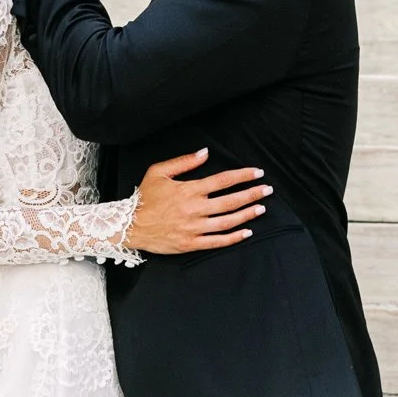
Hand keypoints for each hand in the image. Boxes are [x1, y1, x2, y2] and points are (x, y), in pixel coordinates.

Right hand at [125, 150, 270, 254]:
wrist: (129, 226)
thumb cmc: (144, 198)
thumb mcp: (159, 172)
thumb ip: (184, 162)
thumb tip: (205, 153)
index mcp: (190, 190)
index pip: (223, 180)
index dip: (243, 176)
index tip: (257, 173)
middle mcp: (196, 209)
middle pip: (231, 201)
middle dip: (252, 194)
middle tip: (268, 190)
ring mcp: (195, 228)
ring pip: (228, 221)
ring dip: (248, 214)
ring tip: (262, 208)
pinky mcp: (191, 243)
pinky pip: (218, 241)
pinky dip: (234, 237)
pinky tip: (247, 232)